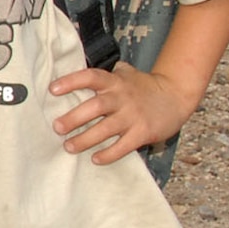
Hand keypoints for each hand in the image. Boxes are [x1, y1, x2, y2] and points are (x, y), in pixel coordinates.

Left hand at [49, 63, 196, 166]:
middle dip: (74, 118)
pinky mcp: (143, 132)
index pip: (91, 77)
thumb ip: (104, 74)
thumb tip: (74, 68)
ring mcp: (133, 115)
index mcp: (115, 81)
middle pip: (95, 106)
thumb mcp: (126, 74)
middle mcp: (122, 97)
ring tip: (69, 147)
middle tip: (57, 127)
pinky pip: (123, 146)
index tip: (52, 89)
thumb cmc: (143, 86)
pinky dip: (109, 154)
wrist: (176, 96)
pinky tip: (95, 159)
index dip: (71, 81)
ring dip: (85, 139)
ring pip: (106, 129)